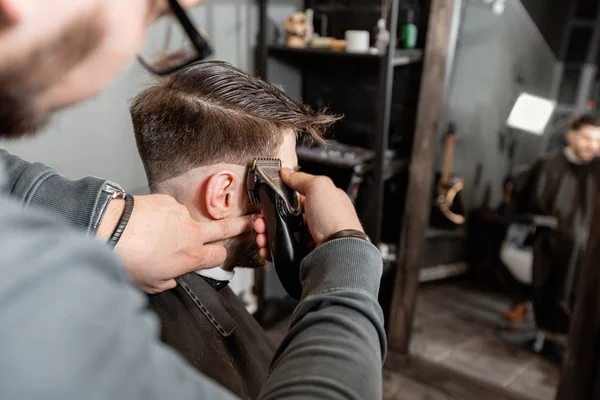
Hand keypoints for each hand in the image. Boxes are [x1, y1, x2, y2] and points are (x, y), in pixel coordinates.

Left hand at [98, 194, 254, 292]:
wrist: (107, 229)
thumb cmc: (127, 259)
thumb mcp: (150, 284)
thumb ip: (168, 281)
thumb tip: (171, 278)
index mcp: (192, 257)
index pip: (219, 256)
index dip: (215, 257)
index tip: (210, 257)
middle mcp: (192, 233)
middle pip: (225, 229)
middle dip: (242, 225)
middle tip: (252, 222)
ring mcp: (180, 213)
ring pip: (187, 221)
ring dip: (178, 226)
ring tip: (154, 234)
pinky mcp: (166, 200)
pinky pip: (169, 210)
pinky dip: (162, 216)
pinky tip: (146, 223)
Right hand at [254, 169, 362, 255]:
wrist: (337, 252)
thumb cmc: (335, 219)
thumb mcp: (319, 187)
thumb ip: (301, 178)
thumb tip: (287, 172)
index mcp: (323, 202)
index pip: (296, 197)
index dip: (279, 198)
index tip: (267, 201)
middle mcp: (318, 221)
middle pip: (285, 217)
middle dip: (267, 218)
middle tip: (260, 220)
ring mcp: (311, 238)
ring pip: (281, 233)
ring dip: (266, 233)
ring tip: (261, 235)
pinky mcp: (304, 254)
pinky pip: (283, 249)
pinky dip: (271, 249)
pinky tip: (266, 247)